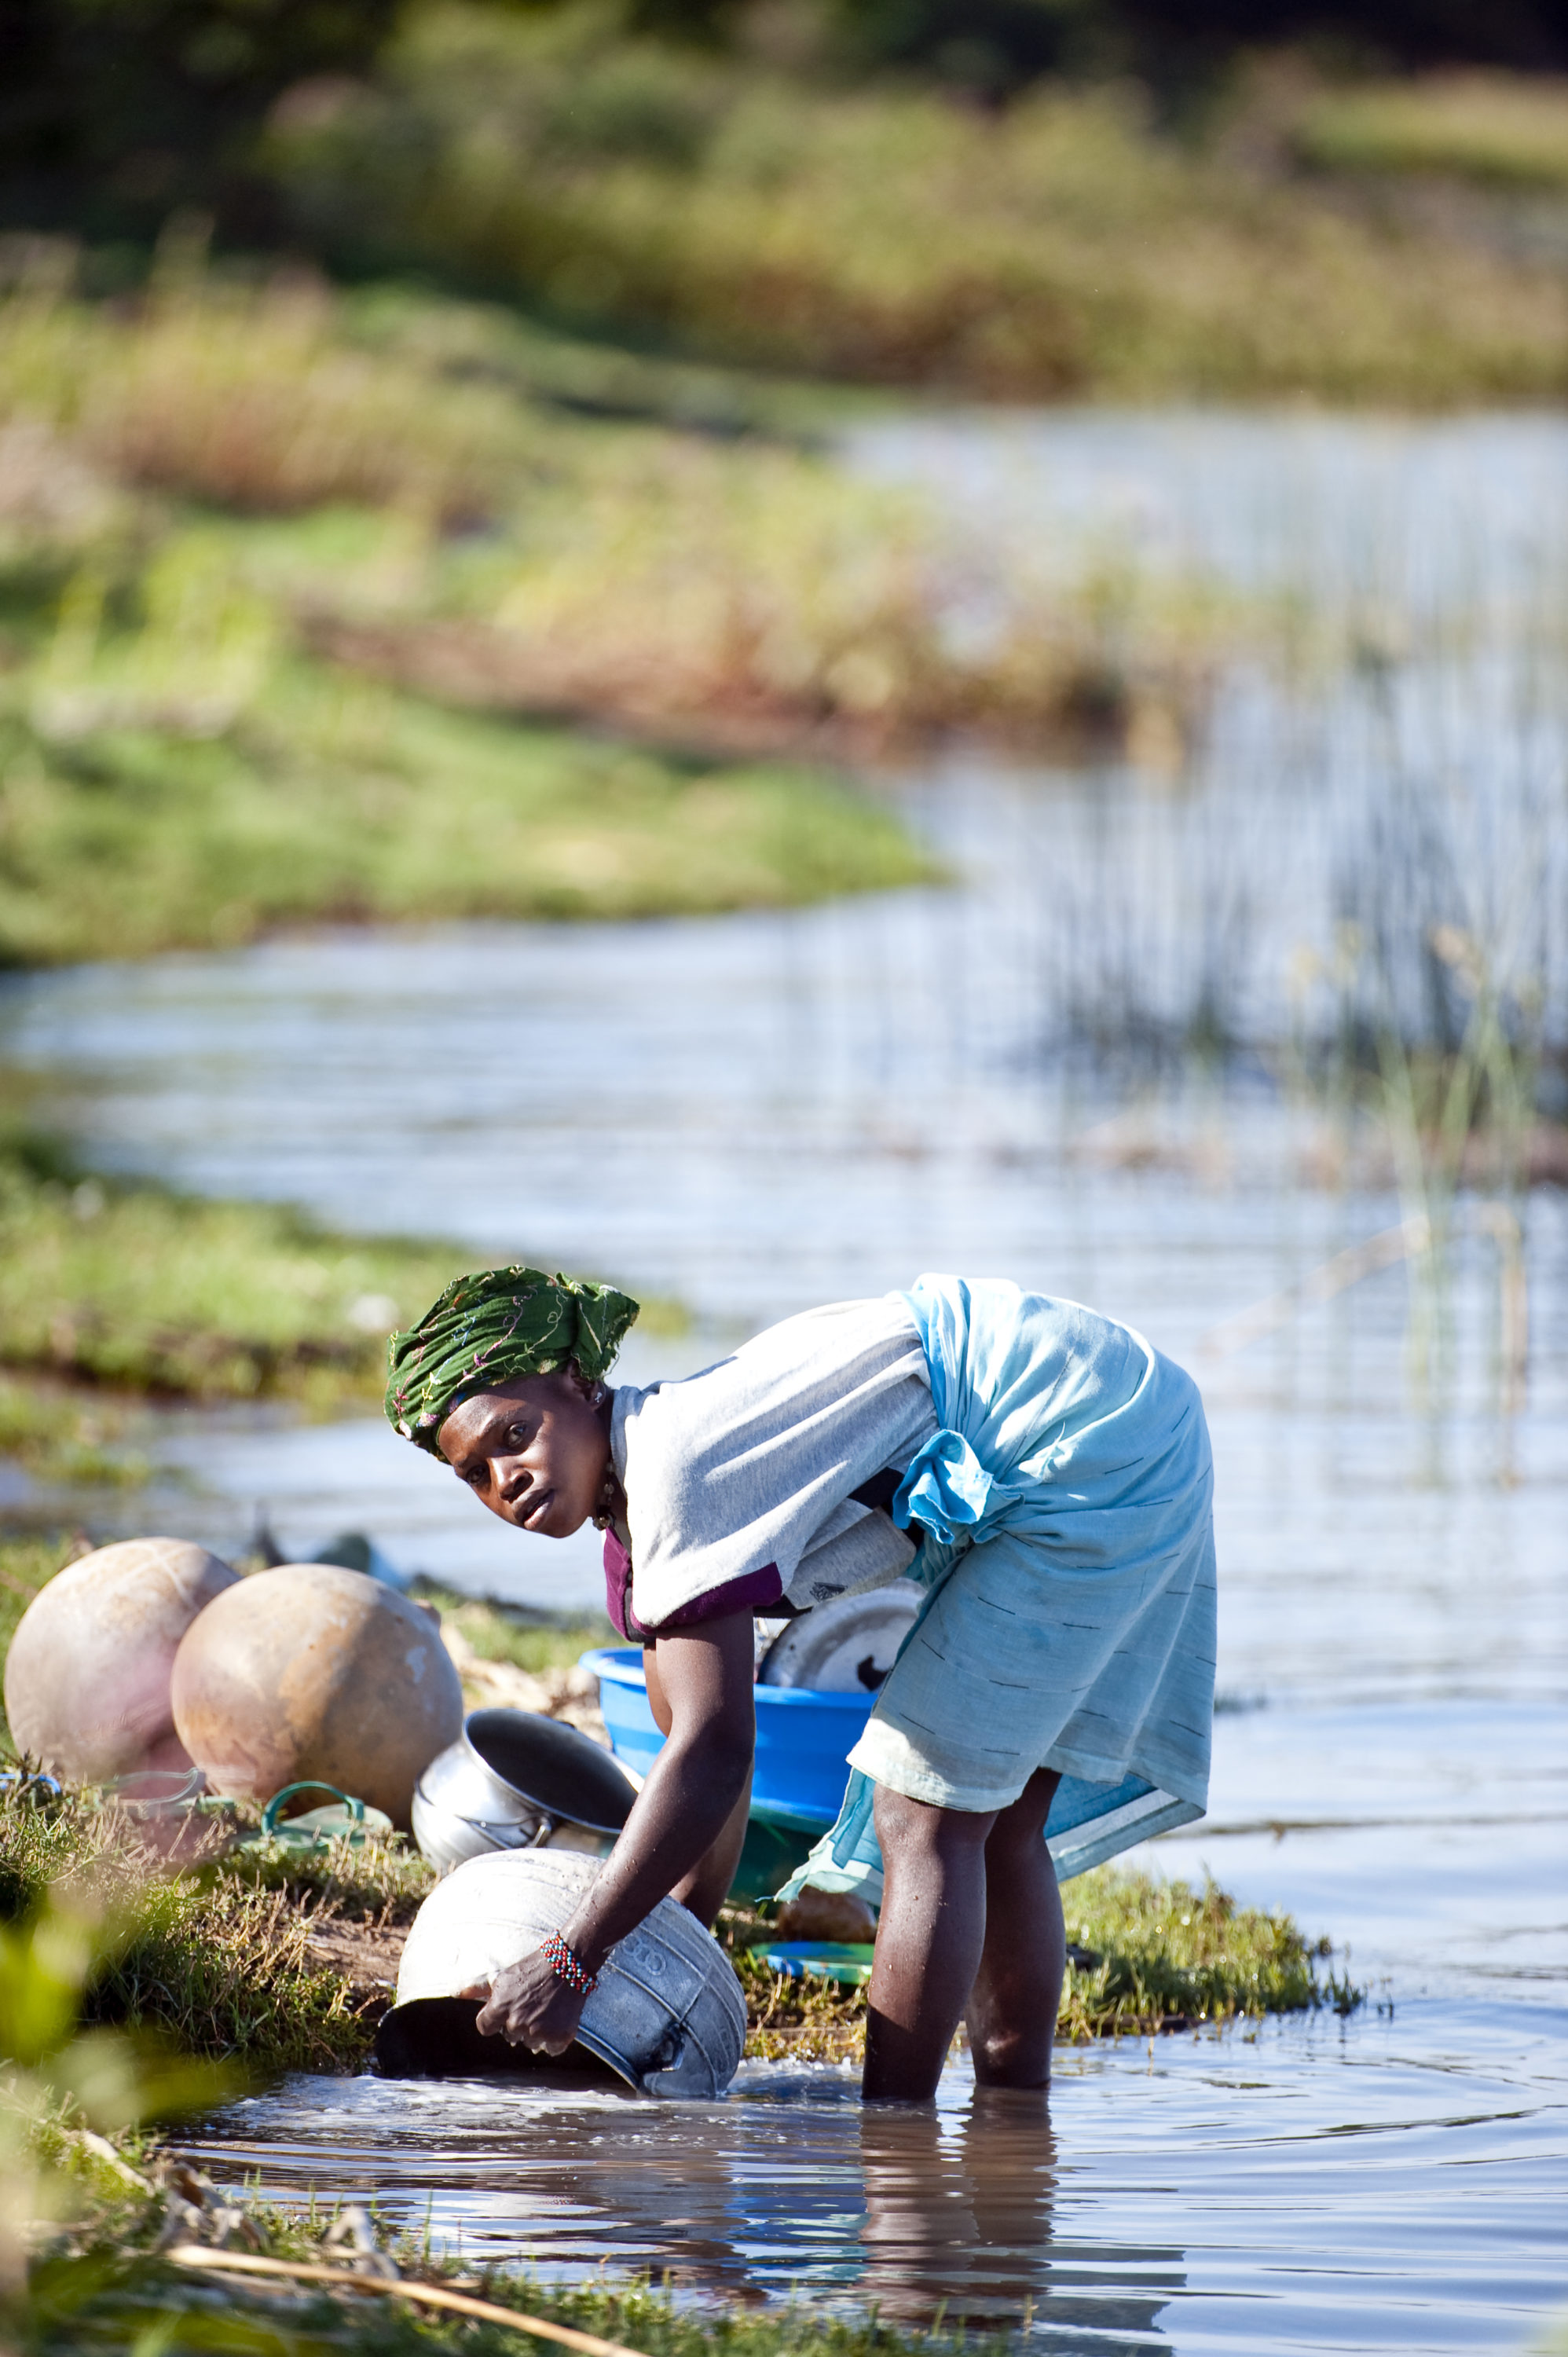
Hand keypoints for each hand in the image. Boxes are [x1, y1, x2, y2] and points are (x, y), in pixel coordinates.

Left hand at [462, 1948, 587, 2053]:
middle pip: (509, 2036)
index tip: (507, 2009)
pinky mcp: (558, 2037)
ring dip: (536, 2032)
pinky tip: (556, 2020)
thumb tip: (452, 1992)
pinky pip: (550, 2049)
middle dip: (517, 2023)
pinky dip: (554, 2039)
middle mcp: (516, 2022)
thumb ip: (475, 1987)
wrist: (567, 1963)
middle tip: (530, 2004)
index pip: (485, 2028)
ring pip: (530, 2044)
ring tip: (545, 2010)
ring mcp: (538, 2031)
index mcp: (499, 2007)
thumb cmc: (531, 1969)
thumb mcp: (501, 1975)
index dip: (494, 2019)